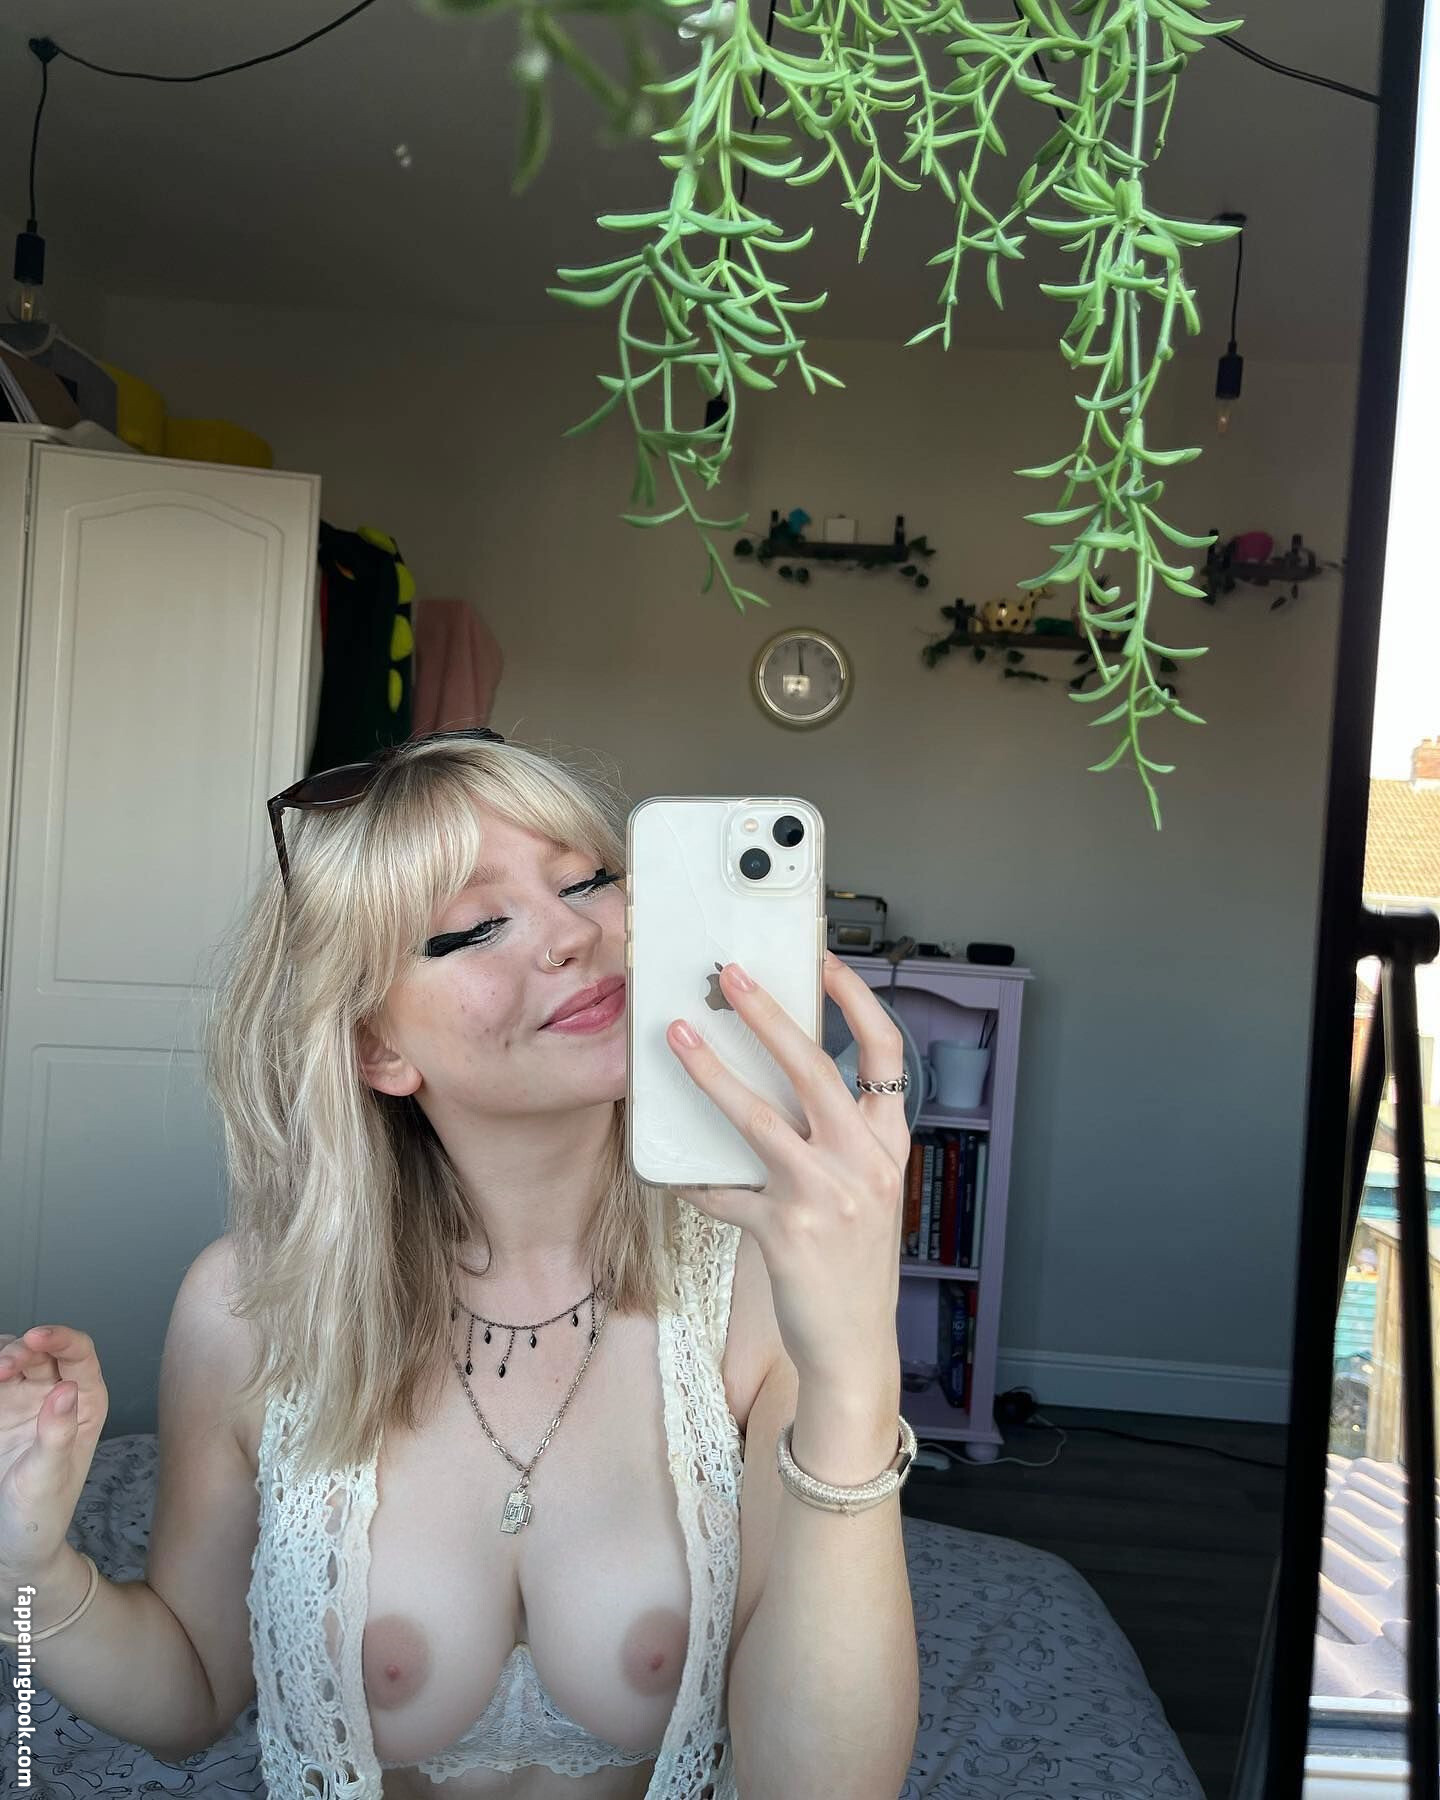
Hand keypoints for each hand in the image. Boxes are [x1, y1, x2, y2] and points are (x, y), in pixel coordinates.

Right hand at [0, 1326, 106, 1579]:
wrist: (11, 1545)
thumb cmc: (41, 1515)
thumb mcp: (49, 1479)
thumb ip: (57, 1435)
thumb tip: (68, 1389)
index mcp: (86, 1403)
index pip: (79, 1354)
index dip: (60, 1338)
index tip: (36, 1337)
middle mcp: (57, 1393)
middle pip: (41, 1352)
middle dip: (20, 1350)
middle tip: (0, 1371)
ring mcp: (23, 1400)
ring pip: (11, 1359)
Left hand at [665, 950, 908, 1389]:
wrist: (856, 1346)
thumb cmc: (853, 1262)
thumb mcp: (863, 1189)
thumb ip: (833, 1137)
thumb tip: (776, 1079)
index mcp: (886, 1144)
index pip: (886, 1054)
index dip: (857, 1001)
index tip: (824, 960)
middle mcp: (862, 1164)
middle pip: (815, 1069)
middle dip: (769, 1015)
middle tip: (731, 977)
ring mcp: (825, 1198)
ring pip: (760, 1119)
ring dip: (713, 1073)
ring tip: (680, 1038)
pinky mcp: (784, 1234)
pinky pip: (725, 1193)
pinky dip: (695, 1181)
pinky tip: (673, 1173)